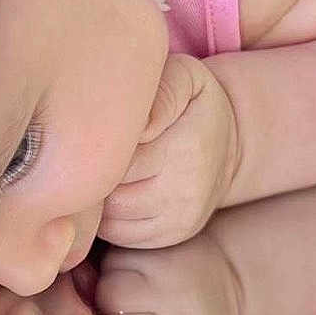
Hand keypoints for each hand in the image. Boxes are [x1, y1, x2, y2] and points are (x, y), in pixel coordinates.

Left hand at [97, 53, 239, 250]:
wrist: (227, 143)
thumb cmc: (193, 104)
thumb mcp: (185, 78)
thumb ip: (160, 93)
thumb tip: (137, 126)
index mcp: (185, 148)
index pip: (116, 159)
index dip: (94, 147)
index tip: (91, 132)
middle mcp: (185, 191)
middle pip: (109, 191)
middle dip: (91, 174)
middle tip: (88, 152)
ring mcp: (179, 219)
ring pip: (109, 217)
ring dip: (97, 198)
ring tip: (102, 171)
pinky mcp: (170, 236)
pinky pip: (118, 234)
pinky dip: (107, 216)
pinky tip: (114, 191)